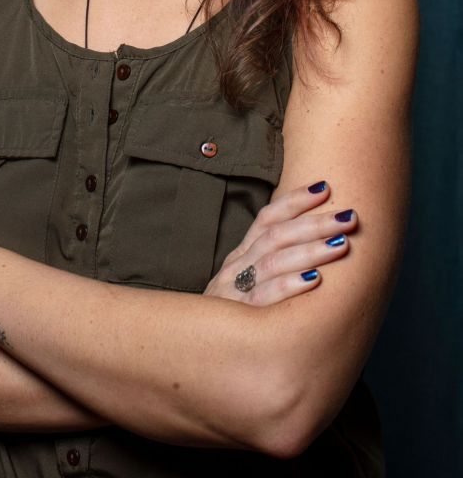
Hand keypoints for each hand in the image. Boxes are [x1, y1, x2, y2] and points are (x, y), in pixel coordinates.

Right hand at [203, 182, 357, 305]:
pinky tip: (315, 280)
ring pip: (273, 262)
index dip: (296, 201)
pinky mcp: (236, 318)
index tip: (325, 187)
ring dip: (310, 250)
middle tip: (349, 217)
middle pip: (277, 236)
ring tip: (341, 244)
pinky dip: (289, 286)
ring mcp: (233, 290)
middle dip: (315, 224)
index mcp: (241, 255)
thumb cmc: (234, 320)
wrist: (192, 354)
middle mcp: (236, 267)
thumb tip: (320, 245)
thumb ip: (274, 265)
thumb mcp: (246, 285)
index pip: (268, 218)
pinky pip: (264, 297)